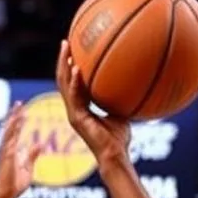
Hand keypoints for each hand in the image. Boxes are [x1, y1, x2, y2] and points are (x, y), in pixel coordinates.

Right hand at [0, 102, 41, 197]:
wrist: (7, 194)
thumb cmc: (16, 183)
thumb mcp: (28, 167)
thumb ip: (32, 155)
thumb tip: (40, 143)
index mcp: (12, 150)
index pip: (15, 131)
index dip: (18, 120)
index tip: (22, 109)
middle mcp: (6, 149)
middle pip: (10, 129)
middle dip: (14, 116)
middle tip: (19, 103)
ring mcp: (4, 154)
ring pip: (8, 135)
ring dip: (13, 124)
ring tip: (18, 112)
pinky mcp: (5, 161)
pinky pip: (8, 147)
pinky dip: (11, 138)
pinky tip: (14, 130)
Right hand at [55, 40, 130, 163]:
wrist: (115, 156)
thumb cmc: (119, 139)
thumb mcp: (121, 113)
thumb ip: (120, 100)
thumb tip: (134, 84)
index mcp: (81, 107)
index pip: (73, 82)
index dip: (72, 66)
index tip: (74, 49)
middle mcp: (74, 108)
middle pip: (63, 79)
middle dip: (63, 60)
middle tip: (65, 42)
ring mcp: (73, 113)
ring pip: (63, 85)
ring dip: (64, 65)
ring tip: (66, 48)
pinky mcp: (76, 119)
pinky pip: (74, 97)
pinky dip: (75, 83)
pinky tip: (77, 69)